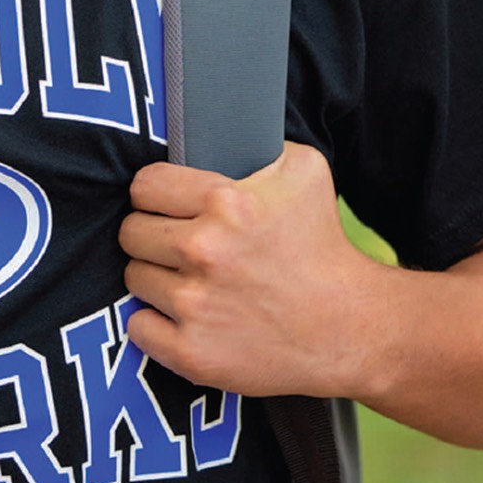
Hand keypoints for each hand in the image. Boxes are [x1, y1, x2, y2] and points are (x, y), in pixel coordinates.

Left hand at [118, 141, 388, 399]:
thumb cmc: (322, 248)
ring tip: (196, 284)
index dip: (157, 197)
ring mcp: (195, 306)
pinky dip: (157, 325)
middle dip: (154, 238)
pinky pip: (138, 327)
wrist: (353, 329)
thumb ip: (252, 144)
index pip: (144, 186)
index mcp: (226, 204)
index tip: (172, 208)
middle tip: (186, 249)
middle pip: (130, 232)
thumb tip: (211, 129)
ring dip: (158, 280)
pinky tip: (189, 318)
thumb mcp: (303, 172)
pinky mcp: (193, 353)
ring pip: (133, 278)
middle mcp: (205, 252)